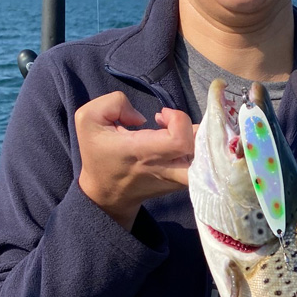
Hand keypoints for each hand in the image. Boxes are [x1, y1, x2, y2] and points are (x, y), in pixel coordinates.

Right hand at [75, 93, 195, 230]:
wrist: (106, 194)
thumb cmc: (98, 154)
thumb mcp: (88, 120)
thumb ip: (114, 102)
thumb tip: (142, 116)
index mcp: (142, 152)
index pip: (179, 139)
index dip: (178, 119)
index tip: (162, 115)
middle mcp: (165, 168)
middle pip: (203, 154)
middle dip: (200, 133)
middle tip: (181, 125)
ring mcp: (177, 179)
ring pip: (208, 163)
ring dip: (203, 141)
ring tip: (183, 132)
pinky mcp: (182, 183)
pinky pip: (203, 167)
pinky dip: (202, 152)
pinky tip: (186, 142)